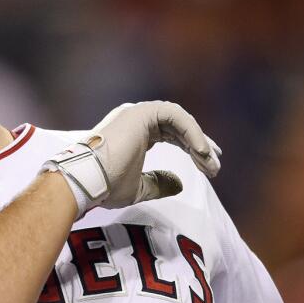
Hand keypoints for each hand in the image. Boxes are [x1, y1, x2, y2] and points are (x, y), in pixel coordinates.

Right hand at [87, 100, 220, 208]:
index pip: (171, 135)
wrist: (88, 180)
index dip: (191, 148)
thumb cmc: (106, 186)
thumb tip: (179, 183)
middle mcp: (136, 120)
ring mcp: (138, 114)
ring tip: (209, 161)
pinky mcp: (142, 113)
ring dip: (198, 140)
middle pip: (179, 127)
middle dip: (200, 145)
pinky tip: (201, 151)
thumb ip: (158, 183)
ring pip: (180, 120)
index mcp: (135, 134)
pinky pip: (176, 117)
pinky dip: (192, 132)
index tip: (208, 165)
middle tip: (216, 164)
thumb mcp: (137, 189)